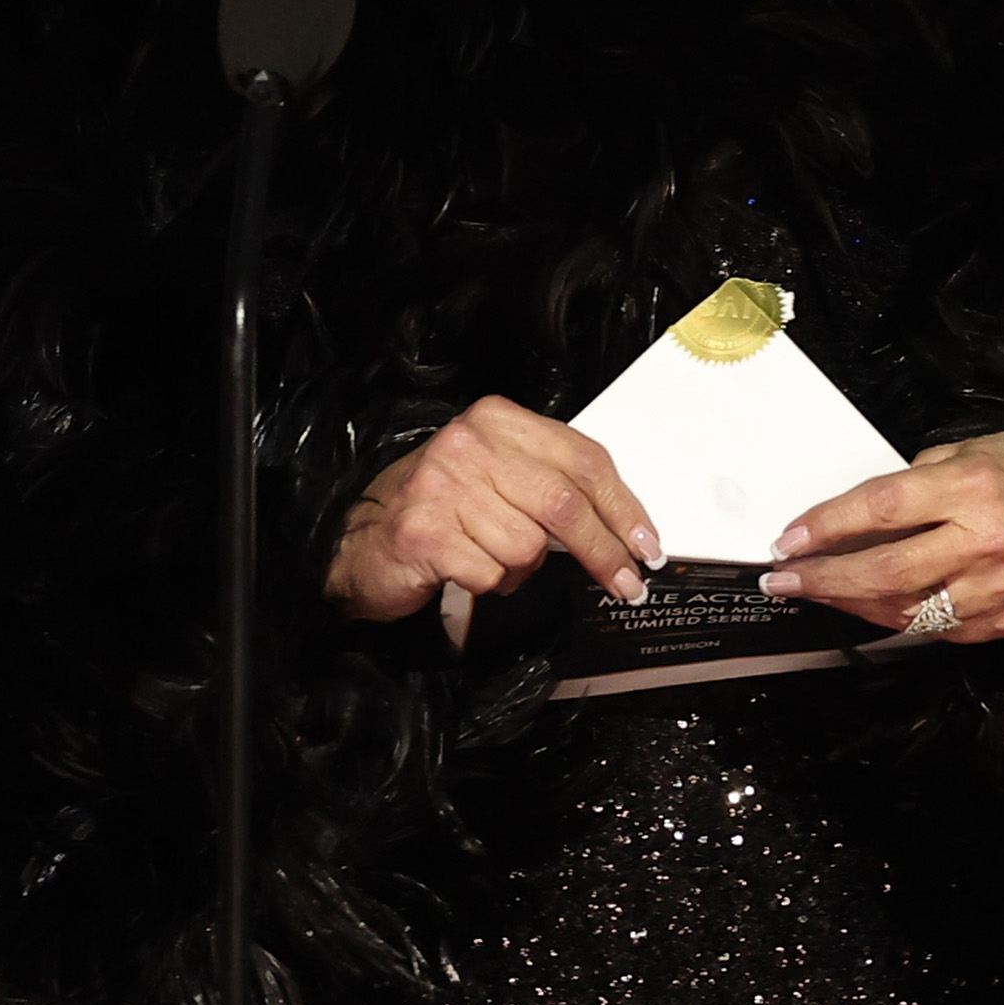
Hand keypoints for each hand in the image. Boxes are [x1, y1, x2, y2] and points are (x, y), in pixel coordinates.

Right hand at [324, 397, 661, 623]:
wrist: (359, 540)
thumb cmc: (437, 508)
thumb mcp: (494, 474)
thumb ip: (547, 481)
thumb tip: (618, 523)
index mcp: (495, 421)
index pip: (582, 459)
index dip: (623, 507)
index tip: (644, 544)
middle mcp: (469, 445)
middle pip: (564, 504)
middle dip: (603, 550)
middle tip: (625, 583)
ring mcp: (444, 487)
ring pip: (528, 547)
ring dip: (522, 569)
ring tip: (493, 559)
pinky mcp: (426, 533)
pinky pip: (492, 574)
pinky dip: (490, 583)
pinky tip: (468, 569)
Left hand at [760, 432, 1003, 643]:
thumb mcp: (976, 449)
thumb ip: (919, 480)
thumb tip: (863, 513)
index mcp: (973, 488)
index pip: (882, 509)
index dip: (828, 526)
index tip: (790, 539)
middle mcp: (985, 542)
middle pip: (886, 570)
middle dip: (825, 578)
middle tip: (785, 581)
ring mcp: (998, 588)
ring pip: (906, 610)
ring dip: (853, 604)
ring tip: (820, 592)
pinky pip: (939, 629)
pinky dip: (898, 620)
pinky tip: (871, 607)